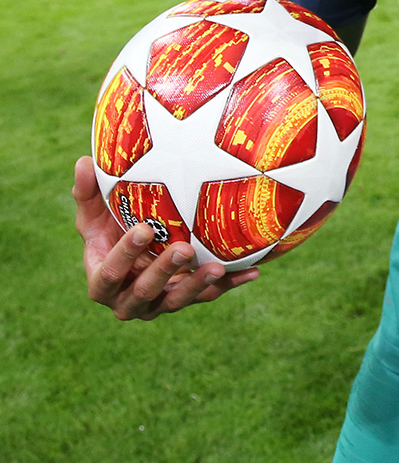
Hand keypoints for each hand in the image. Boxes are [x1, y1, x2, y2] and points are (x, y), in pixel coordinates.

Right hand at [74, 156, 257, 320]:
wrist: (137, 248)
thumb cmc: (112, 226)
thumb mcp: (96, 212)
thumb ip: (87, 191)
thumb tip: (82, 161)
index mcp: (102, 280)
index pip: (108, 274)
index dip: (124, 255)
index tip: (143, 229)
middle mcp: (128, 298)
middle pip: (143, 293)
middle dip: (164, 272)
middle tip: (184, 249)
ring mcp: (158, 302)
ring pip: (176, 300)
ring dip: (197, 285)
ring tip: (217, 267)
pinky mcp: (185, 297)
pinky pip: (208, 295)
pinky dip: (229, 284)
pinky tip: (251, 271)